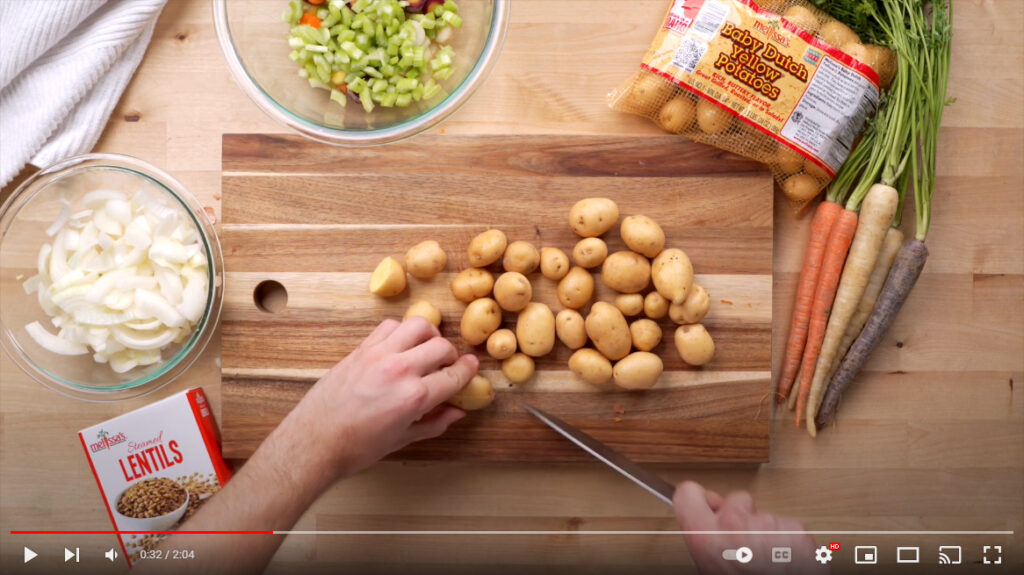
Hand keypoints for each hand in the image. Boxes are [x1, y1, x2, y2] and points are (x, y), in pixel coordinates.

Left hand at [276, 317, 477, 483]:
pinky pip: (390, 327)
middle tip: (448, 366)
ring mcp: (379, 356)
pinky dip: (401, 332)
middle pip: (442, 346)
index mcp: (414, 397)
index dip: (468, 371)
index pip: (454, 375)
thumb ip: (434, 423)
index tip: (471, 368)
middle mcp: (400, 371)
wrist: (315, 441)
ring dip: (429, 335)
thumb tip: (457, 412)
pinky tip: (400, 347)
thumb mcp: (402, 439)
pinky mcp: (361, 349)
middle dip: (451, 355)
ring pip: (418, 326)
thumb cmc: (356, 447)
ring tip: (426, 349)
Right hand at [674, 481, 827, 573]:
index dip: (699, 499)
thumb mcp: (710, 568)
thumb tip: (707, 525)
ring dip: (767, 534)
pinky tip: (785, 563)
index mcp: (706, 537)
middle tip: (744, 546)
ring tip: (767, 562)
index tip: (707, 503)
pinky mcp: (797, 532)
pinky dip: (790, 543)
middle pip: (736, 500)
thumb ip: (706, 540)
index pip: (688, 493)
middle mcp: (735, 525)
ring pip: (766, 516)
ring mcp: (768, 526)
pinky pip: (790, 528)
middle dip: (742, 517)